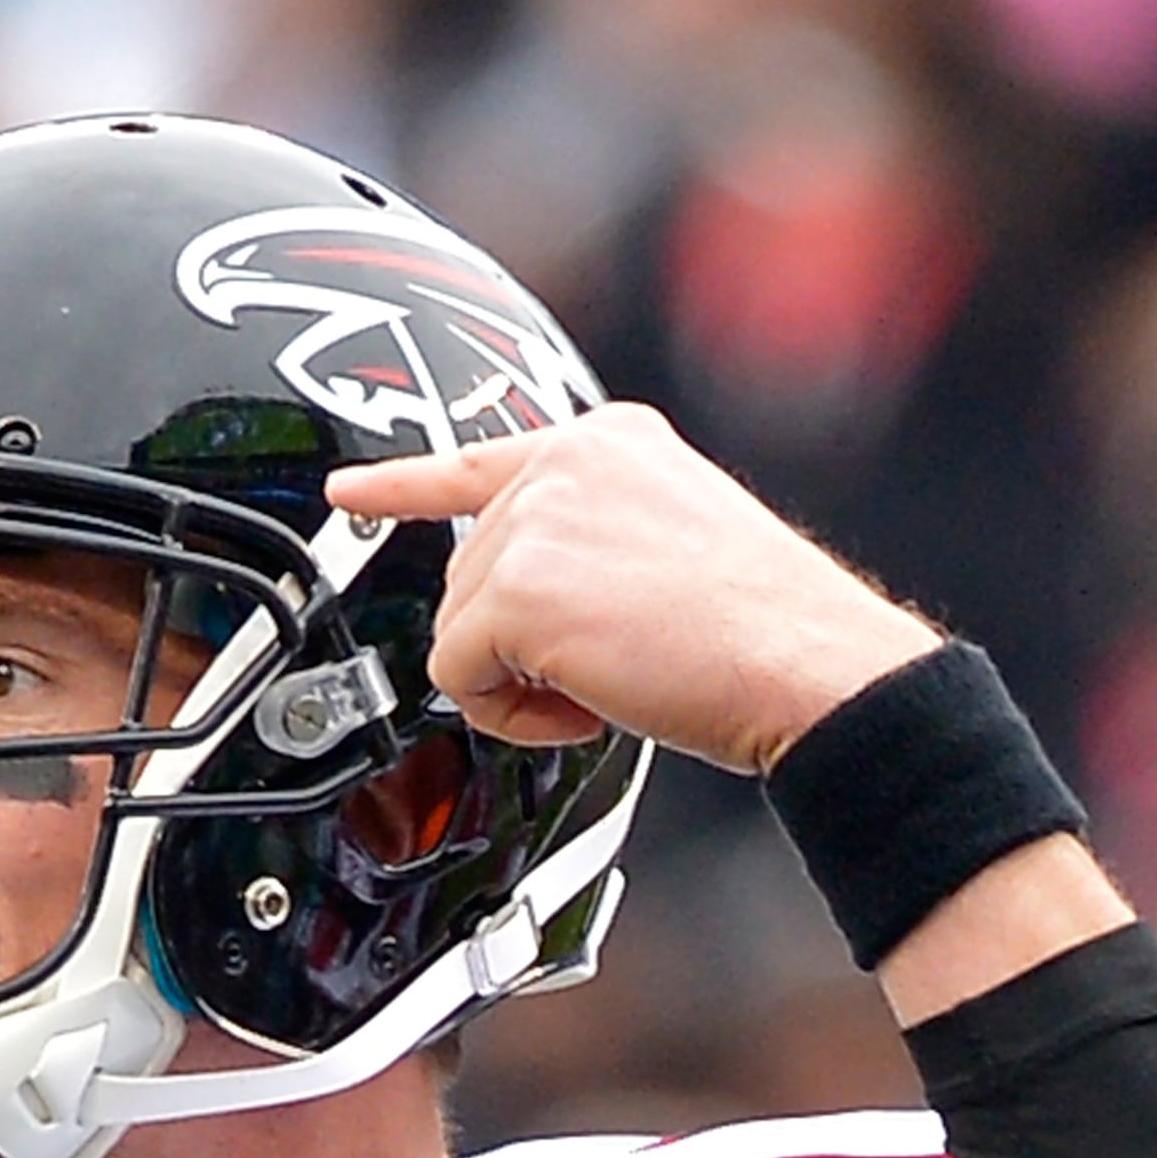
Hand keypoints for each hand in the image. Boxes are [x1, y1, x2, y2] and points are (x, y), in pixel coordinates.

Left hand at [323, 404, 940, 773]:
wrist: (808, 662)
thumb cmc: (764, 627)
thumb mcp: (670, 535)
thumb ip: (589, 533)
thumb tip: (522, 585)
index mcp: (607, 442)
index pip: (479, 459)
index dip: (402, 483)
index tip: (347, 489)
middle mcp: (563, 465)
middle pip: (468, 575)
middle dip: (522, 639)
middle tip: (614, 657)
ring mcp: (534, 522)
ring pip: (458, 628)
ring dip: (520, 678)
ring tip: (612, 677)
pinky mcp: (515, 594)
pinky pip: (456, 678)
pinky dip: (509, 715)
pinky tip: (587, 705)